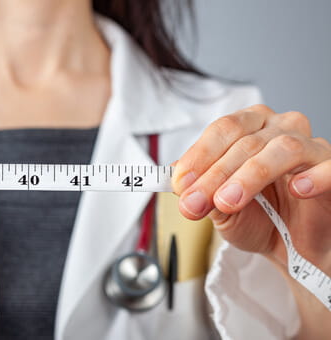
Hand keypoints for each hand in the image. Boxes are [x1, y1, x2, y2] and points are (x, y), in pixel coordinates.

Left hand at [172, 104, 330, 336]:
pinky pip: (329, 167)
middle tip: (195, 203)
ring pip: (281, 148)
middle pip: (245, 141)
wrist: (290, 248)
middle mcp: (280, 128)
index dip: (199, 156)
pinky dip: (314, 176)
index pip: (223, 130)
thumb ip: (201, 193)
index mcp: (249, 127)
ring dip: (249, 176)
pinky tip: (297, 189)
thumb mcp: (219, 208)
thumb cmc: (258, 218)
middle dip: (214, 175)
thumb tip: (180, 186)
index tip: (179, 183)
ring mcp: (311, 147)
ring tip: (228, 202)